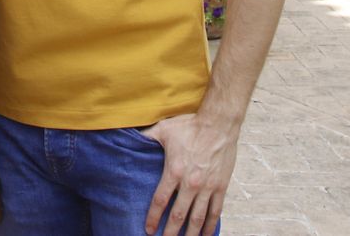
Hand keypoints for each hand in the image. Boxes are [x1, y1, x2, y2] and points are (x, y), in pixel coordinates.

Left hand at [141, 113, 236, 235]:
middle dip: (170, 232)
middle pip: (179, 215)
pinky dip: (210, 225)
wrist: (219, 124)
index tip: (149, 229)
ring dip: (191, 234)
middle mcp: (191, 183)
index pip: (160, 200)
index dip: (153, 217)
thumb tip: (129, 138)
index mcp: (174, 171)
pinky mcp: (220, 186)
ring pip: (198, 218)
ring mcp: (207, 187)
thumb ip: (146, 138)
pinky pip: (215, 211)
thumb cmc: (190, 125)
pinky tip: (206, 234)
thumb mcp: (163, 129)